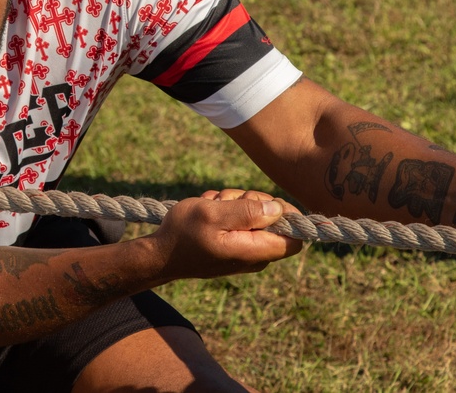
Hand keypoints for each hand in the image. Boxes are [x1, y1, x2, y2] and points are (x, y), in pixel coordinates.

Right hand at [152, 188, 302, 281]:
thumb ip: (248, 211)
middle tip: (227, 201)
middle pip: (276, 220)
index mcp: (255, 250)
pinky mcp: (234, 246)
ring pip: (256, 216)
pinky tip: (209, 213)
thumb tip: (280, 210)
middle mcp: (255, 255)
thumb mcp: (212, 214)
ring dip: (235, 203)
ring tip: (212, 207)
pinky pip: (241, 221)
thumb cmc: (183, 233)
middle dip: (254, 202)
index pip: (296, 238)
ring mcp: (245, 251)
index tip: (262, 201)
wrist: (160, 254)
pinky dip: (226, 211)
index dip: (288, 214)